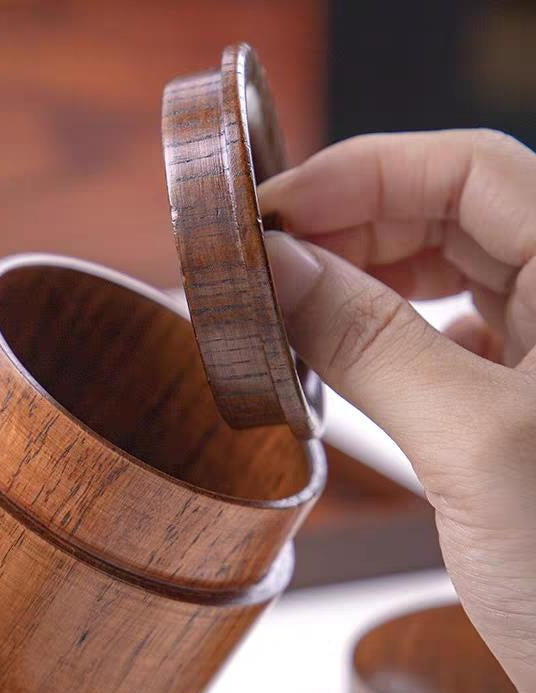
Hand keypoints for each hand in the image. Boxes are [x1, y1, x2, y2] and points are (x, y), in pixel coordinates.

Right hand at [259, 129, 535, 692]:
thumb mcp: (470, 442)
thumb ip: (370, 341)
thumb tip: (275, 268)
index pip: (471, 168)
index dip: (361, 173)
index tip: (270, 212)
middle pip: (451, 210)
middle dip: (349, 225)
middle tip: (265, 263)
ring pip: (445, 268)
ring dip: (361, 275)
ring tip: (292, 302)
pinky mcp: (524, 392)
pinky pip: (444, 328)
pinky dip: (385, 327)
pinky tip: (348, 350)